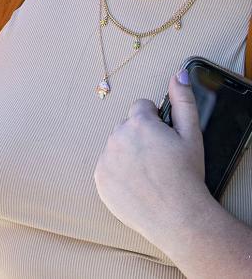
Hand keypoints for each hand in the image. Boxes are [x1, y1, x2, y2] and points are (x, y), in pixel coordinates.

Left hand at [93, 71, 210, 243]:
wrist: (177, 216)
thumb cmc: (187, 175)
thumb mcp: (192, 135)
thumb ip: (183, 101)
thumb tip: (177, 74)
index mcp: (138, 123)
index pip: (140, 108)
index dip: (154, 120)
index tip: (162, 136)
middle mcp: (117, 136)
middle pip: (126, 127)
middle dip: (139, 137)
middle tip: (158, 158)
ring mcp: (105, 158)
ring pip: (115, 147)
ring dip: (127, 154)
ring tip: (148, 173)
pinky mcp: (99, 179)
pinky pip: (107, 168)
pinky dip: (118, 173)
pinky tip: (136, 184)